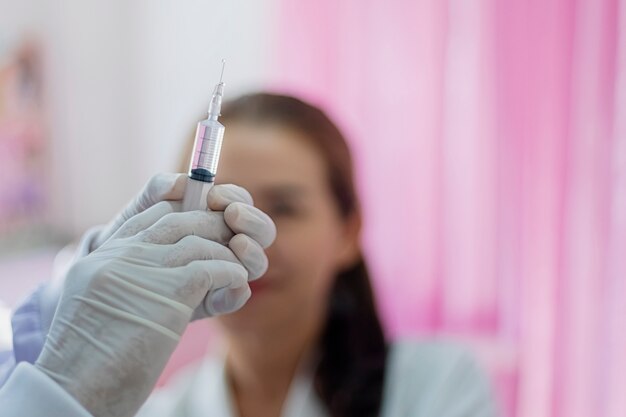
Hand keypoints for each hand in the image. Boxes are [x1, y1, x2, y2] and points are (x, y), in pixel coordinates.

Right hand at [35, 202, 254, 416]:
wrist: (76, 386)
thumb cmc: (87, 361)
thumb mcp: (96, 308)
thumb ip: (125, 285)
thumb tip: (164, 281)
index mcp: (104, 256)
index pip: (147, 218)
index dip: (179, 216)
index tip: (198, 227)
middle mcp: (123, 254)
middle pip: (177, 221)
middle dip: (208, 226)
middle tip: (229, 238)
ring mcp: (145, 268)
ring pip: (198, 242)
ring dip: (224, 252)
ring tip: (238, 264)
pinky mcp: (170, 290)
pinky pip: (213, 268)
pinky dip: (231, 272)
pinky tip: (237, 281)